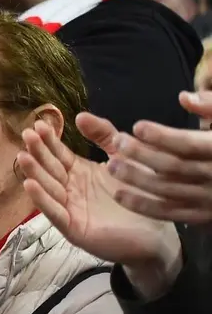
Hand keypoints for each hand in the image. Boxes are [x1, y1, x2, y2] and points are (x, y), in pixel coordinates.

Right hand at [18, 119, 181, 272]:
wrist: (157, 233)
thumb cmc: (139, 195)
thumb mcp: (122, 157)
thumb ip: (104, 136)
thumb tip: (80, 116)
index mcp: (78, 172)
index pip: (58, 154)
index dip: (48, 140)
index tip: (38, 124)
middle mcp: (70, 189)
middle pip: (50, 168)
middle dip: (37, 152)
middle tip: (27, 134)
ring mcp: (69, 209)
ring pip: (48, 188)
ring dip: (34, 172)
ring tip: (23, 156)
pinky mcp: (73, 228)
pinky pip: (55, 213)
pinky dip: (42, 199)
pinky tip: (30, 185)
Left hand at [103, 91, 211, 223]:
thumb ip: (210, 107)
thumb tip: (184, 97)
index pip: (189, 145)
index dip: (163, 136)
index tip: (137, 126)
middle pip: (174, 167)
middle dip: (142, 155)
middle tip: (117, 142)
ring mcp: (208, 198)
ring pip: (168, 190)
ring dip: (136, 179)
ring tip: (110, 165)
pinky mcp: (200, 215)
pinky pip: (169, 213)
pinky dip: (142, 205)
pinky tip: (119, 195)